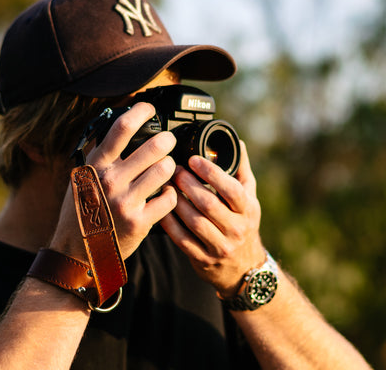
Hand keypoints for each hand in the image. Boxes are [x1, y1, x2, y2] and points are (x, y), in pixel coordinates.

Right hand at [50, 102, 177, 260]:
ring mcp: (126, 202)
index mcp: (96, 165)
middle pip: (153, 147)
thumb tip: (118, 128)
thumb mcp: (82, 177)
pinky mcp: (140, 222)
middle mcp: (110, 180)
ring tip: (167, 168)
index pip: (121, 128)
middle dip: (167, 140)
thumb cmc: (81, 211)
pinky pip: (168, 198)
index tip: (149, 108)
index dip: (140, 111)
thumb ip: (100, 156)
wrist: (76, 251)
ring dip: (170, 166)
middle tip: (168, 141)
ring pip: (165, 170)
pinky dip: (171, 194)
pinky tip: (165, 194)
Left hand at [160, 141, 264, 296]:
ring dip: (176, 201)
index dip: (211, 173)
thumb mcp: (248, 198)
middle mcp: (236, 229)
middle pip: (209, 204)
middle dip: (188, 185)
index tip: (193, 159)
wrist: (243, 269)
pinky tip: (161, 208)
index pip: (232, 190)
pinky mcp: (202, 259)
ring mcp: (219, 247)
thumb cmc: (242, 223)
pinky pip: (182, 239)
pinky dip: (169, 223)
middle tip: (173, 170)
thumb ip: (241, 170)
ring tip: (164, 185)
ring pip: (193, 222)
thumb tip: (235, 142)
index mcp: (247, 210)